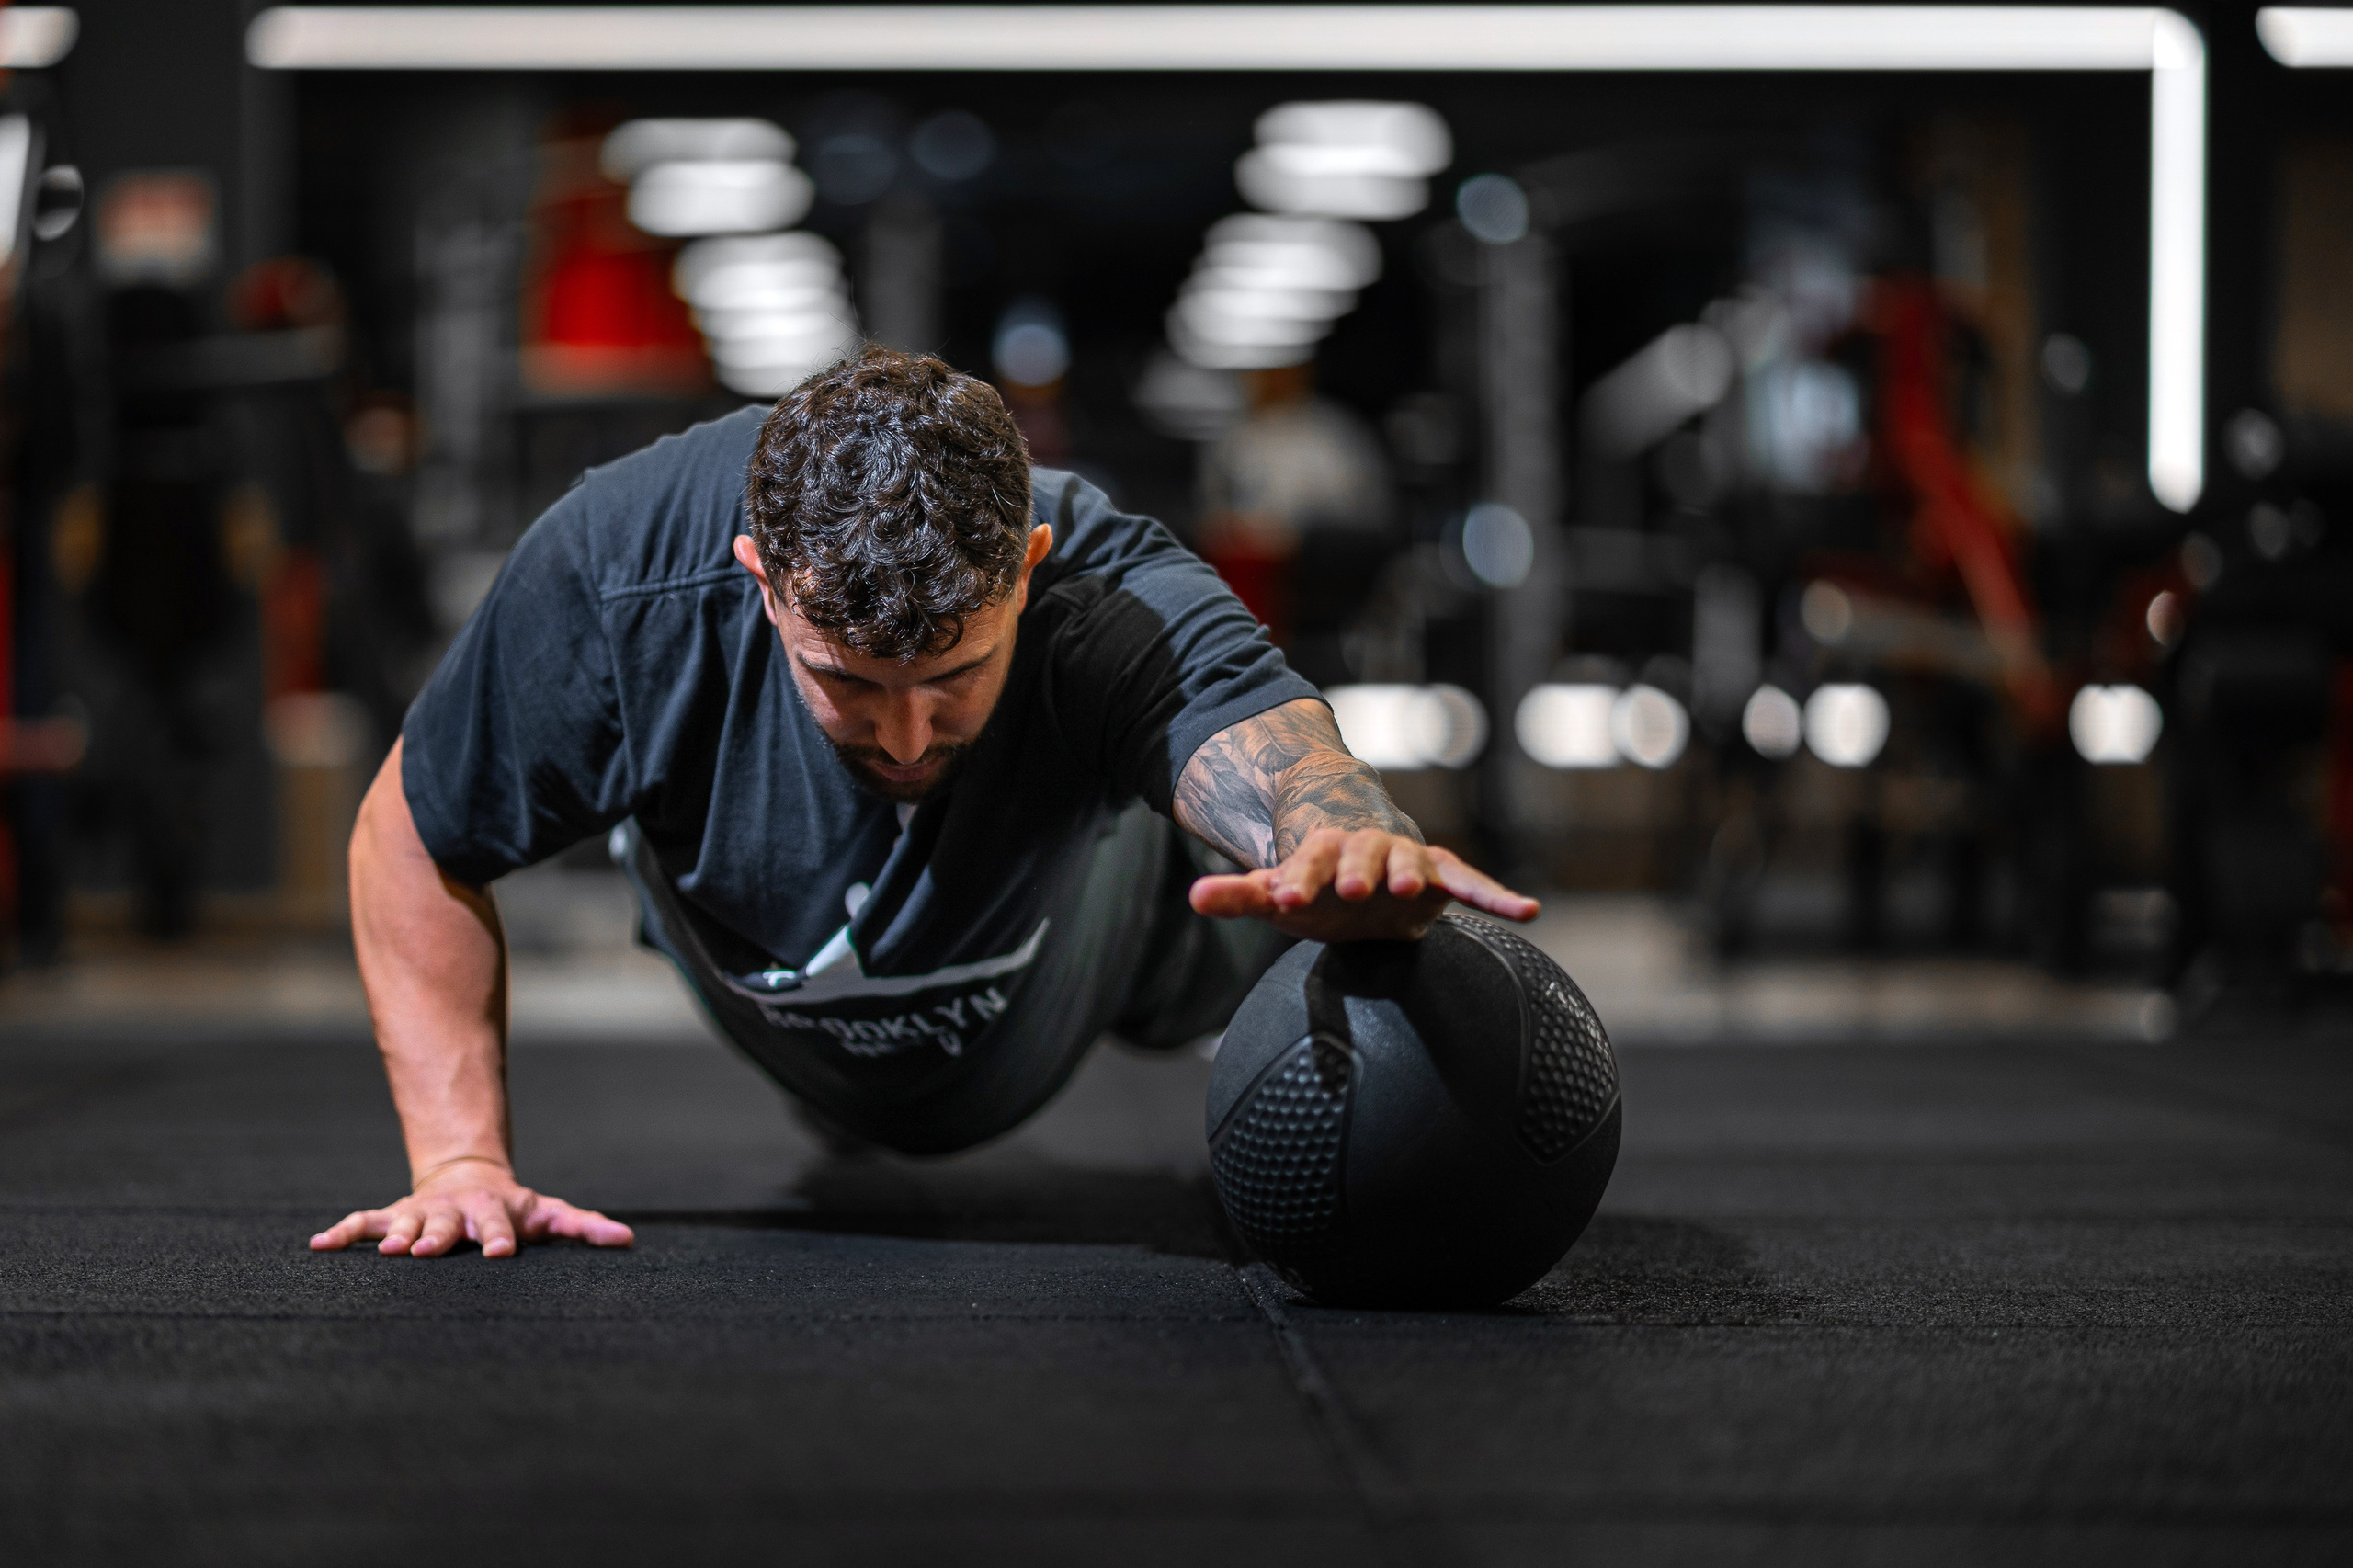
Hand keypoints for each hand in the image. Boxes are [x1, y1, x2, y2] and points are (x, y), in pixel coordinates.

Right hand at [309, 1160, 633, 1258]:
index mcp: (494, 1213)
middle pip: (448, 1224)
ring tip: (386, 1249)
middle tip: (427, 1250)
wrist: (470, 1178)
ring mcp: (421, 1213)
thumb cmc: (514, 1209)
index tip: (501, 1253)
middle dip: (438, 1236)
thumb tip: (628, 1241)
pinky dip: (342, 1233)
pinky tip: (317, 1246)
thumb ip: (585, 1228)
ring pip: (404, 1222)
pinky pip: (363, 1223)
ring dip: (395, 1234)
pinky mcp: (392, 1217)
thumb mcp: (549, 1214)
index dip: (500, 1238)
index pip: (500, 1226)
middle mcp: (455, 1213)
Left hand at [1188, 827, 1539, 942]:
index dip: (1296, 879)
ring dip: (1413, 874)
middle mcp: (1368, 849)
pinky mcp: (1443, 876)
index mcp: (1323, 852)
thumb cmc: (1317, 884)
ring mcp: (1408, 860)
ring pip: (1413, 862)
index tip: (1282, 897)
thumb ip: (1240, 895)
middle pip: (1362, 855)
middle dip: (1358, 869)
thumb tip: (1194, 895)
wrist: (1365, 862)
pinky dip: (1498, 897)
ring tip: (1412, 891)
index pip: (1306, 864)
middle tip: (1352, 888)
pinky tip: (1529, 912)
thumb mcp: (1277, 892)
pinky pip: (1472, 884)